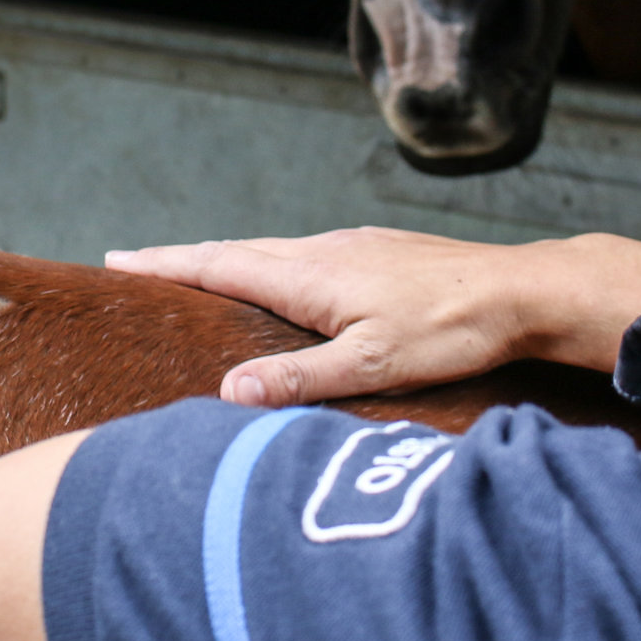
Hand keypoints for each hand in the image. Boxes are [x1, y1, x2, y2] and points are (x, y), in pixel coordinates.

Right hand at [105, 228, 640, 406]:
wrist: (522, 290)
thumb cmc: (451, 330)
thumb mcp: (372, 365)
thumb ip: (299, 380)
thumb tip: (227, 393)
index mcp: (310, 274)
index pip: (219, 264)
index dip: (166, 264)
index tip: (118, 260)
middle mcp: (323, 250)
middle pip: (237, 252)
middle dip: (183, 260)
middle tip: (136, 264)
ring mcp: (352, 247)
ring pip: (271, 252)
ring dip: (226, 261)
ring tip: (194, 274)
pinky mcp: (377, 253)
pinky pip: (302, 255)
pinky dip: (268, 264)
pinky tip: (279, 282)